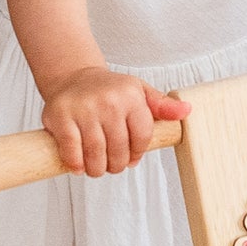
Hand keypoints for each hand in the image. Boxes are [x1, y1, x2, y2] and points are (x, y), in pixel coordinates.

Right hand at [41, 65, 190, 176]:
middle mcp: (108, 101)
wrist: (73, 77)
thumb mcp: (139, 92)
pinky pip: (72, 151)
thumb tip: (186, 111)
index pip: (142, 137)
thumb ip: (162, 105)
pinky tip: (79, 166)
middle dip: (116, 164)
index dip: (136, 154)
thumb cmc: (110, 91)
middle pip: (119, 149)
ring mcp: (83, 109)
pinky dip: (76, 164)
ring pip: (96, 154)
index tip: (130, 158)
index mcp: (131, 96)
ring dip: (97, 169)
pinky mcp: (60, 117)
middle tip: (111, 165)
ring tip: (96, 168)